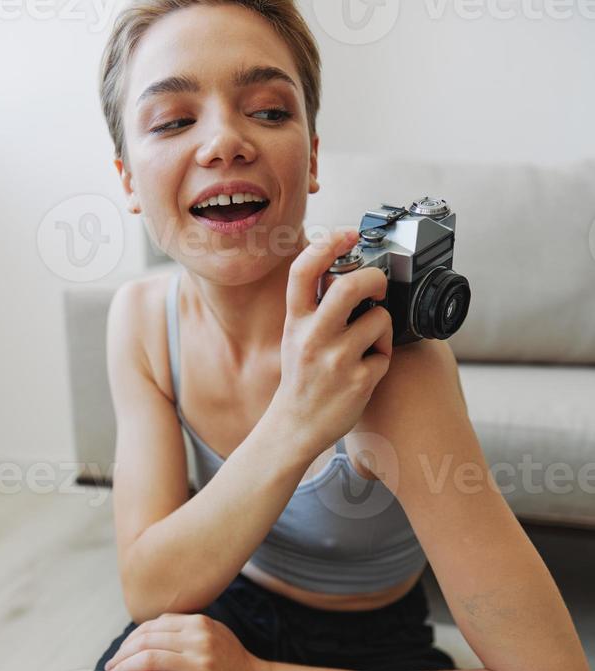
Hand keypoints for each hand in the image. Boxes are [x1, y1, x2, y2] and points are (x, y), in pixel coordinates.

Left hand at [103, 613, 266, 670]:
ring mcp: (203, 666)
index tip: (118, 653)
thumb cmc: (231, 662)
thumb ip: (184, 628)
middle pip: (147, 642)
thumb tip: (146, 631)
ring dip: (126, 669)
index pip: (153, 626)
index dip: (129, 639)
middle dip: (121, 655)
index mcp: (199, 624)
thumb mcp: (211, 634)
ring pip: (152, 661)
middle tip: (109, 668)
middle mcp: (200, 640)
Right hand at [274, 227, 392, 460]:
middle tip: (377, 286)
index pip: (304, 270)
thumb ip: (314, 305)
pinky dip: (381, 357)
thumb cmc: (302, 376)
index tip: (348, 234)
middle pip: (351, 285)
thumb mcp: (295, 335)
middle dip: (374, 278)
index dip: (328, 243)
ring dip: (381, 327)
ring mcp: (336, 360)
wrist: (296, 426)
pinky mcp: (358, 381)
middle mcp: (313, 337)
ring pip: (379, 318)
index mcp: (295, 321)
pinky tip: (365, 370)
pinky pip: (385, 353)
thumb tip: (345, 267)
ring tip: (368, 343)